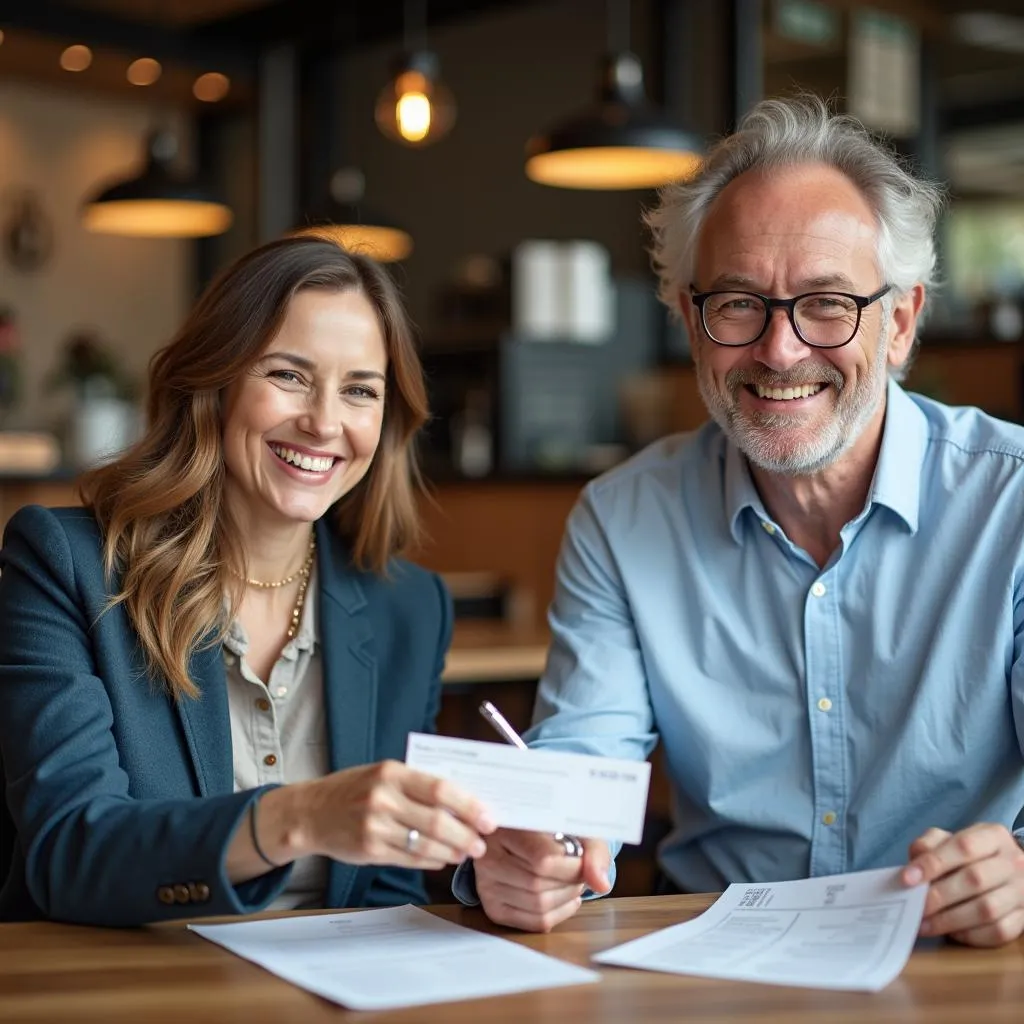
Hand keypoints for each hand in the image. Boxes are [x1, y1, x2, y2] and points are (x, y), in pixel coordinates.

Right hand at [295, 760, 495, 870]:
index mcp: (392, 773)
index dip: (469, 805)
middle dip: (467, 834)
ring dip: (453, 851)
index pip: (441, 788)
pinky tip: (443, 858)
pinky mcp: (370, 851)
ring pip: (426, 844)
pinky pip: (410, 858)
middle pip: (438, 821)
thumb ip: (418, 784)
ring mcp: (375, 827)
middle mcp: (383, 799)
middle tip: (482, 842)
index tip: (489, 817)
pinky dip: (432, 860)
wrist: (310, 812)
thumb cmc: (354, 789)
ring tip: (466, 852)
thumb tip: (462, 800)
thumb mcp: (383, 774)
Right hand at [474, 828, 611, 931]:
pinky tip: (566, 898)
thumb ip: (593, 851)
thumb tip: (600, 884)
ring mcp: (486, 885)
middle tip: (580, 873)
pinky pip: (533, 921)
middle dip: (571, 883)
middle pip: (539, 885)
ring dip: (567, 898)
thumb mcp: (574, 826)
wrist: (524, 833)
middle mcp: (487, 857)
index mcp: (505, 827)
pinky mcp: (493, 907)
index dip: (571, 866)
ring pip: (538, 905)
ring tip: (573, 883)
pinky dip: (559, 914)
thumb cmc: (550, 828)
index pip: (542, 859)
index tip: (582, 858)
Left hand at [903, 824, 1023, 946]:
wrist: (1006, 870)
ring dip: (950, 920)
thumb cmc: (969, 855)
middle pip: (974, 879)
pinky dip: (971, 935)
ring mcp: (1023, 892)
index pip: (963, 846)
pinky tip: (950, 933)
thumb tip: (913, 868)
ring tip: (925, 924)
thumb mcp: (949, 840)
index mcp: (994, 836)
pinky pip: (999, 932)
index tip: (907, 879)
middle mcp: (1014, 863)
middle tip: (914, 907)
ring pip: (987, 910)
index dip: (933, 863)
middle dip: (938, 896)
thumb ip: (929, 846)